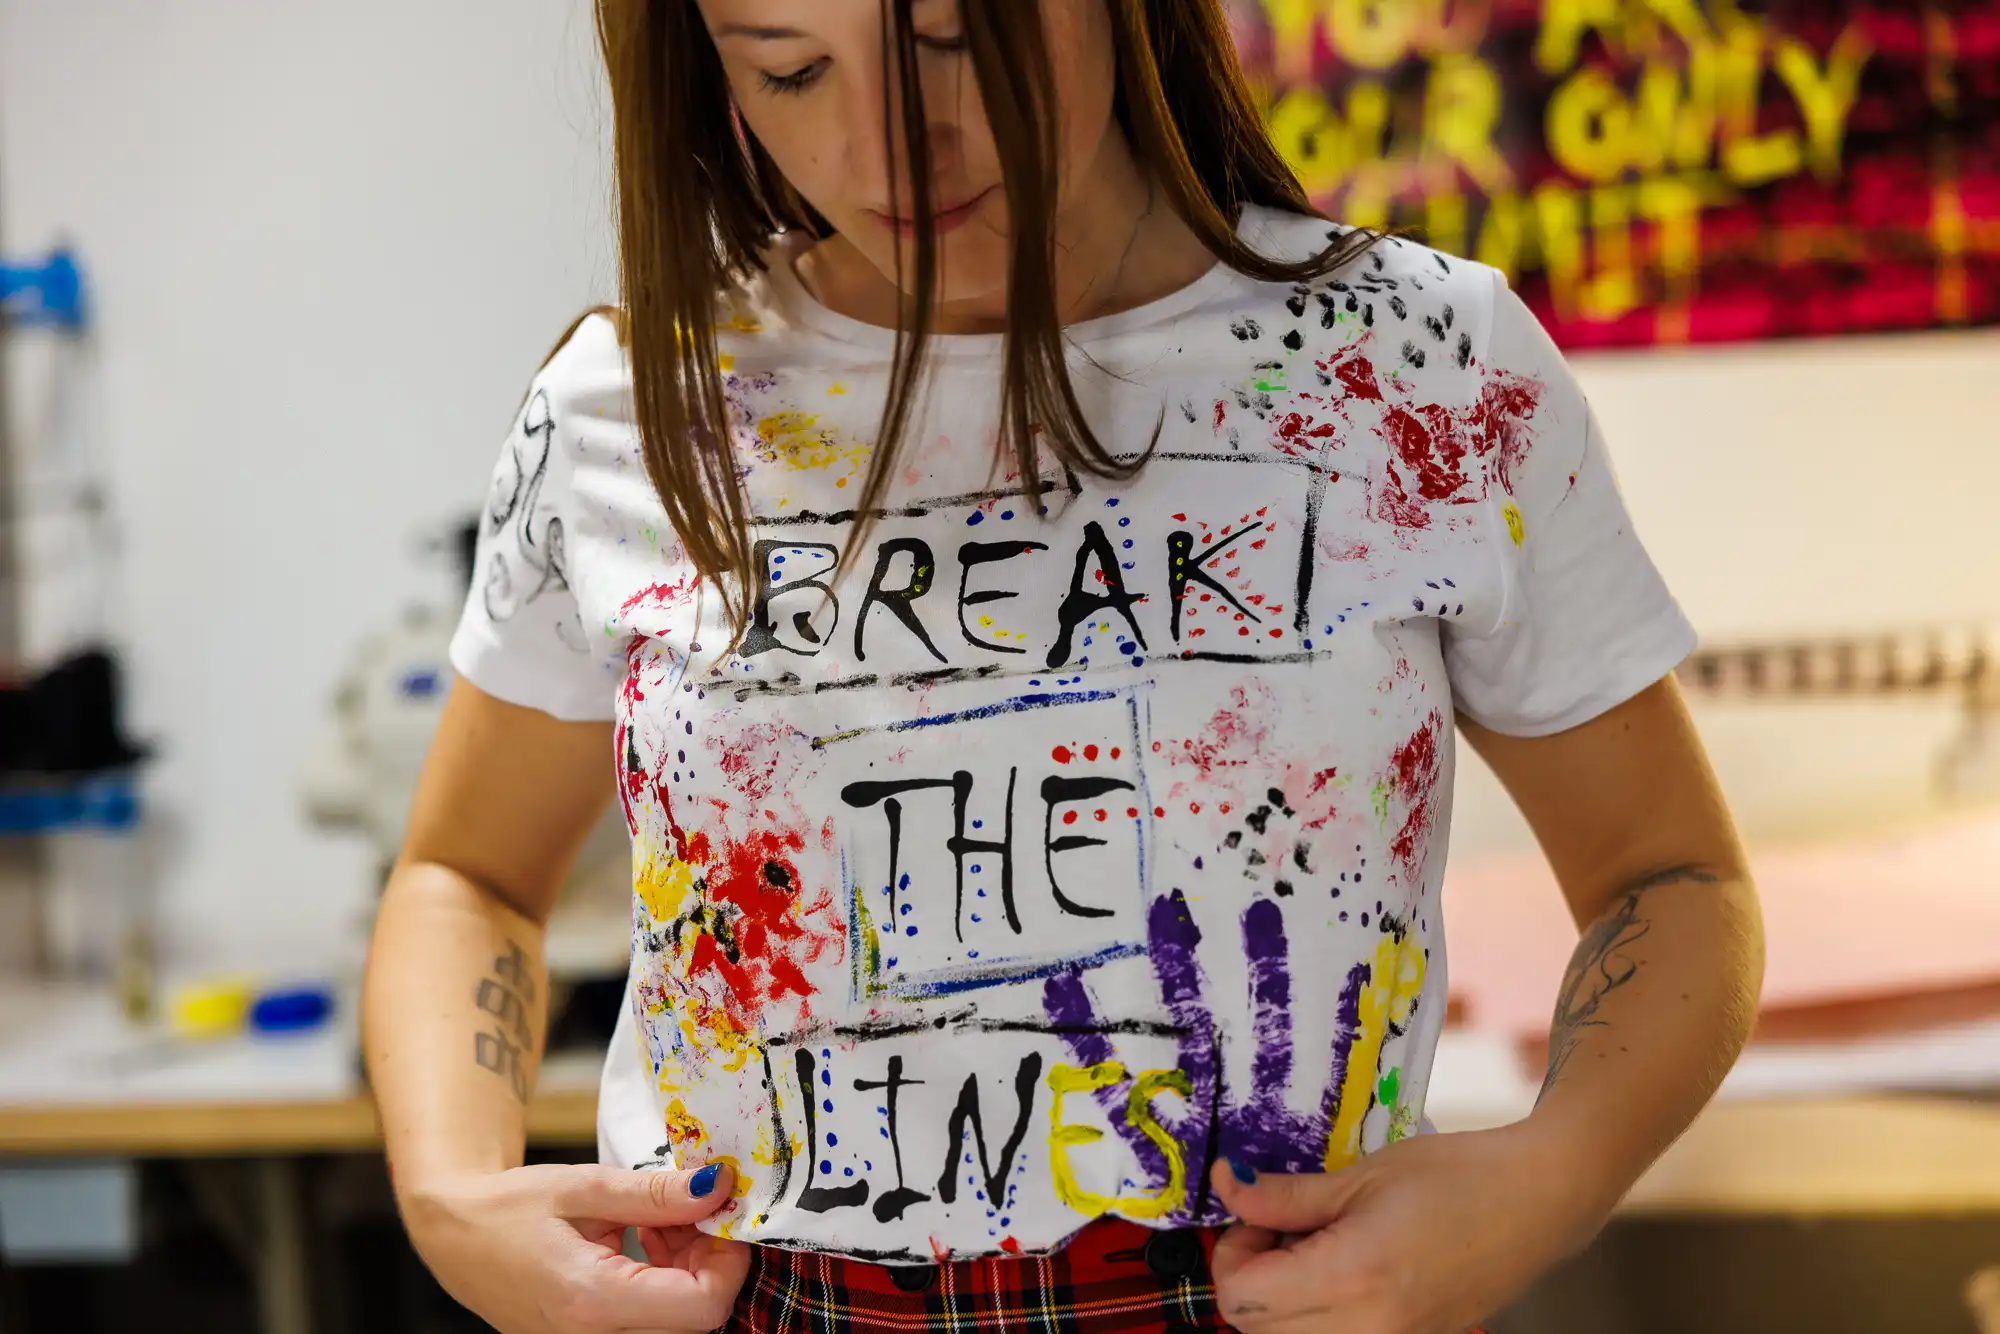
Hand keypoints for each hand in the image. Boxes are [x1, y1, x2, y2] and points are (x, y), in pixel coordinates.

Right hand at [400, 1161, 749, 1333]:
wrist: (453, 1236)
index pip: (701, 1306)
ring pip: (675, 1321)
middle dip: (708, 1261)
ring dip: (687, 1271)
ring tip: (659, 1222)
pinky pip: (650, 1322)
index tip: (723, 1215)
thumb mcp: (584, 1187)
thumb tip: (718, 1187)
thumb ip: (654, 1193)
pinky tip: (644, 1243)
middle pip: (694, 1317)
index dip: (729, 1261)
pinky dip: (663, 1283)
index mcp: (592, 1300)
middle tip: (689, 1211)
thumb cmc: (508, 1207)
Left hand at [1208, 1123, 1608, 1333]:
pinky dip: (1317, 1315)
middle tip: (1283, 1226)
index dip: (1234, 1249)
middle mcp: (1367, 1329)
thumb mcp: (1360, 1176)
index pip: (1242, 1297)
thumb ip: (1284, 1194)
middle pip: (1256, 1329)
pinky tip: (1344, 1269)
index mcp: (1350, 1278)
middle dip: (1251, 1276)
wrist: (1536, 1202)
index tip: (1259, 1212)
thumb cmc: (1456, 1176)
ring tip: (1316, 1247)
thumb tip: (1226, 1186)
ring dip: (1281, 1301)